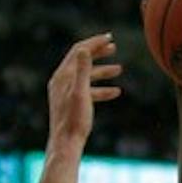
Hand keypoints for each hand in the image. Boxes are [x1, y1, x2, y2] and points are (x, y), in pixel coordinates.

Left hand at [46, 33, 121, 149]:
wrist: (66, 143)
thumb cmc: (74, 120)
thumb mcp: (81, 93)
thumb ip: (83, 70)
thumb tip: (85, 48)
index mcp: (63, 75)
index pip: (79, 51)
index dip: (94, 43)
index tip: (110, 38)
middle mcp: (62, 80)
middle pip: (81, 60)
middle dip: (98, 53)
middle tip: (114, 47)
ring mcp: (65, 92)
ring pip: (86, 76)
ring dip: (103, 71)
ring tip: (119, 69)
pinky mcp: (70, 103)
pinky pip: (87, 90)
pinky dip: (101, 89)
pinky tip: (115, 92)